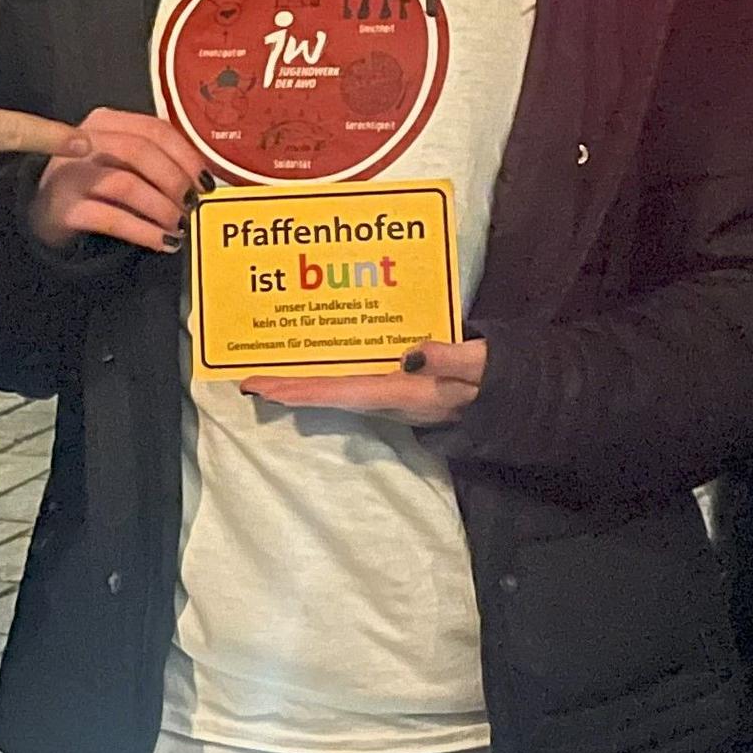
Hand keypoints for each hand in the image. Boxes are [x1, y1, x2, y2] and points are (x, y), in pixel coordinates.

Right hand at [28, 108, 205, 252]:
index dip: (186, 155)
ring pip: (125, 184)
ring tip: (180, 226)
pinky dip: (144, 232)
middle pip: (139, 151)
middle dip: (174, 180)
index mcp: (106, 121)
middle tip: (193, 204)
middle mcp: (83, 140)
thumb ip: (154, 159)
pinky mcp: (63, 208)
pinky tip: (163, 242)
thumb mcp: (120, 160)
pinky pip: (110, 218)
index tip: (206, 181)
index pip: (153, 129)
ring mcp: (69, 174)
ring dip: (161, 207)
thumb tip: (203, 180)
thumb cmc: (94, 183)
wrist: (42, 212)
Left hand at [243, 337, 485, 424]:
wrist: (504, 397)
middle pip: (328, 395)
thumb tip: (412, 354)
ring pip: (334, 389)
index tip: (270, 390)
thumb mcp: (481, 366)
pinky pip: (348, 380)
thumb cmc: (492, 380)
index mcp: (403, 392)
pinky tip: (307, 364)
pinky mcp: (391, 385)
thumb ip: (450, 359)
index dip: (306, 390)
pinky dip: (322, 374)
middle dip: (289, 390)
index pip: (346, 392)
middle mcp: (387, 398)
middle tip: (249, 384)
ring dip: (300, 383)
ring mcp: (387, 393)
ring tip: (265, 375)